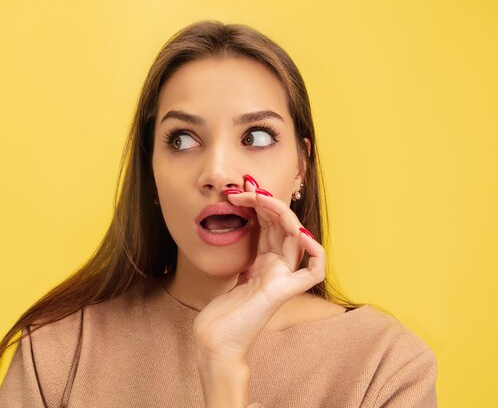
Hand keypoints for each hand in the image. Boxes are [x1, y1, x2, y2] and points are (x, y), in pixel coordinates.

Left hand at [193, 175, 325, 362]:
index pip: (271, 225)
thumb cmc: (220, 315)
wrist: (215, 342)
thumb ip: (242, 255)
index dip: (259, 204)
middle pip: (283, 225)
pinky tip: (300, 234)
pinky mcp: (283, 291)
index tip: (238, 191)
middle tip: (244, 188)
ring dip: (280, 211)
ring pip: (297, 237)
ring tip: (258, 197)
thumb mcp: (229, 274)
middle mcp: (277, 268)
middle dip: (266, 201)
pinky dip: (315, 252)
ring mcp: (283, 279)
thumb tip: (238, 230)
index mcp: (265, 263)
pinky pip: (314, 272)